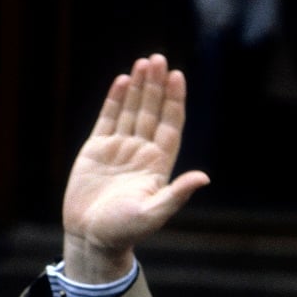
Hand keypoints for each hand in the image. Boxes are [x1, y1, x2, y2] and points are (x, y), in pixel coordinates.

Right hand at [62, 54, 208, 282]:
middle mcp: (142, 152)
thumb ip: (177, 193)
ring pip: (131, 111)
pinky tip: (122, 81)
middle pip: (152, 111)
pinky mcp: (96, 150)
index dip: (174, 101)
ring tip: (143, 62)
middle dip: (156, 86)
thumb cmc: (125, 230)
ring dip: (138, 87)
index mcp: (159, 164)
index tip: (178, 76)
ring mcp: (119, 149)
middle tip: (158, 58)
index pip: (170, 125)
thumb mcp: (154, 213)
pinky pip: (108, 119)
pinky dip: (115, 100)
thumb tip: (204, 177)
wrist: (92, 237)